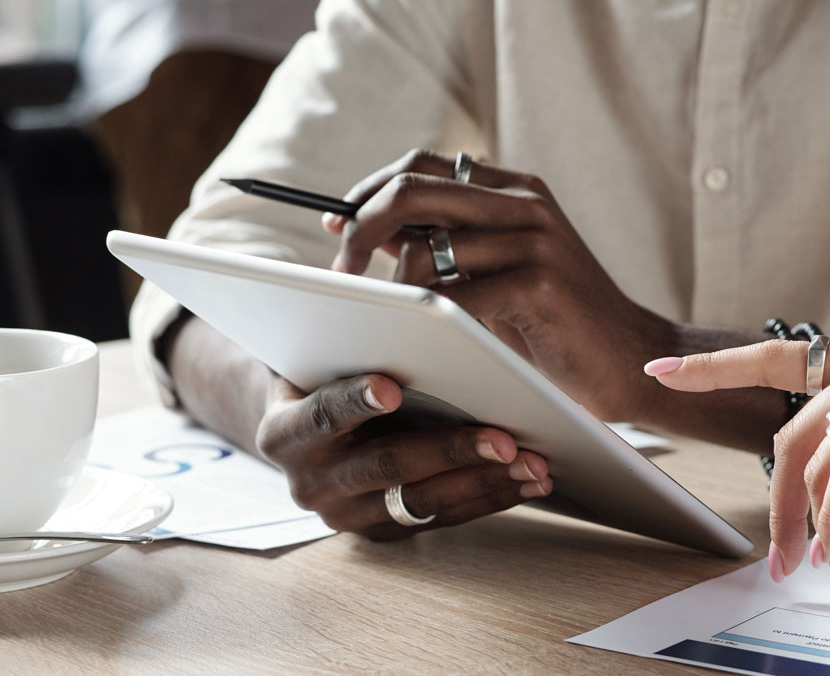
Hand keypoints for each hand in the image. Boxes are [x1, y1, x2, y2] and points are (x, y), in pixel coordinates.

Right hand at [256, 371, 551, 540]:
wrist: (307, 431)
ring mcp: (348, 515)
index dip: (355, 400)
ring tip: (535, 463)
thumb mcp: (321, 356)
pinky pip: (443, 519)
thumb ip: (346, 343)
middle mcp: (311, 485)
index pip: (322, 414)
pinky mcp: (384, 533)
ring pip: (423, 502)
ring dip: (485, 481)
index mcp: (284, 434)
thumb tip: (390, 306)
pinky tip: (530, 481)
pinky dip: (491, 498)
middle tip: (504, 438)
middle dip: (451, 451)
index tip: (392, 387)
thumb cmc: (325, 373)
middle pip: (387, 466)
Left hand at [324, 149, 673, 421]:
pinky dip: (426, 321)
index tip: (336, 228)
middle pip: (411, 189)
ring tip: (392, 322)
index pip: (420, 165)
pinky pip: (453, 297)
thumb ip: (444, 242)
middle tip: (341, 273)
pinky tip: (424, 342)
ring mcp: (536, 240)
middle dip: (360, 228)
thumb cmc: (555, 324)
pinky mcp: (541, 284)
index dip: (368, 193)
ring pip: (424, 247)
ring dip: (393, 290)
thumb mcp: (496, 271)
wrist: (632, 360)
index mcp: (515, 189)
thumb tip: (362, 226)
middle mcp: (525, 203)